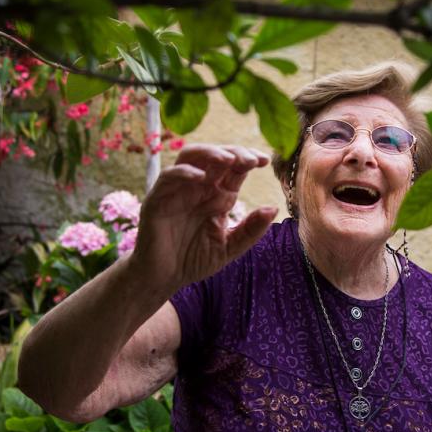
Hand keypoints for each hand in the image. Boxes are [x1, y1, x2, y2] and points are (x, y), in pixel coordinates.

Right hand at [129, 144, 277, 291]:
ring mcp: (178, 190)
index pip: (234, 168)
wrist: (163, 279)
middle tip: (251, 159)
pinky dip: (184, 173)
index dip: (249, 159)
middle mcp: (199, 187)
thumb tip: (273, 208)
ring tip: (228, 159)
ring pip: (191, 156)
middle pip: (215, 156)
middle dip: (235, 153)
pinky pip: (168, 177)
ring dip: (210, 153)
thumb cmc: (194, 261)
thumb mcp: (229, 248)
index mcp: (217, 195)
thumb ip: (250, 230)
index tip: (264, 160)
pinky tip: (201, 178)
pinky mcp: (158, 199)